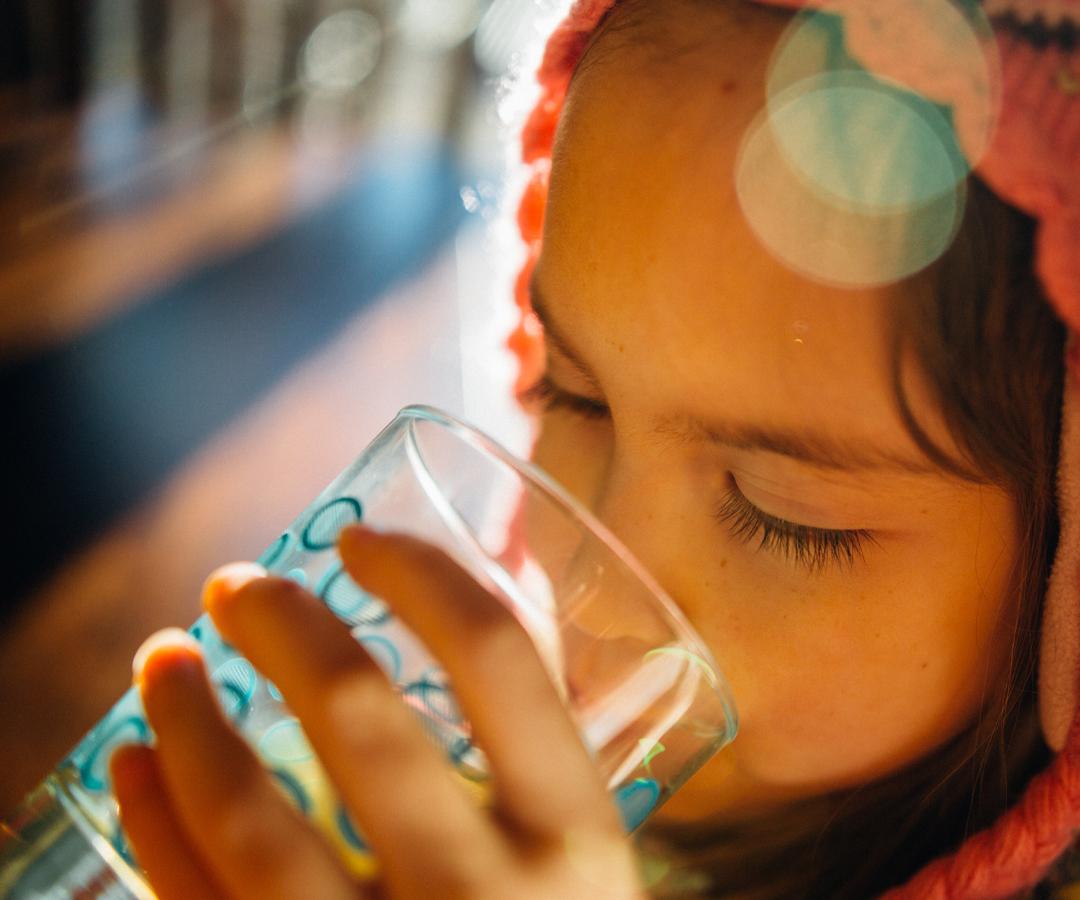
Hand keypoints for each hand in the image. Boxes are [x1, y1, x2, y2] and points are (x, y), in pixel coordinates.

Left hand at [109, 525, 642, 899]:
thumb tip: (503, 588)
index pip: (501, 661)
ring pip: (250, 816)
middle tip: (237, 586)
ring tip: (161, 659)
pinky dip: (152, 823)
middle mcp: (485, 899)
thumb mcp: (593, 868)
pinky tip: (134, 765)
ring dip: (186, 717)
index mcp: (579, 842)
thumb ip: (547, 752)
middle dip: (281, 624)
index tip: (362, 541)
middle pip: (359, 715)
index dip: (422, 575)